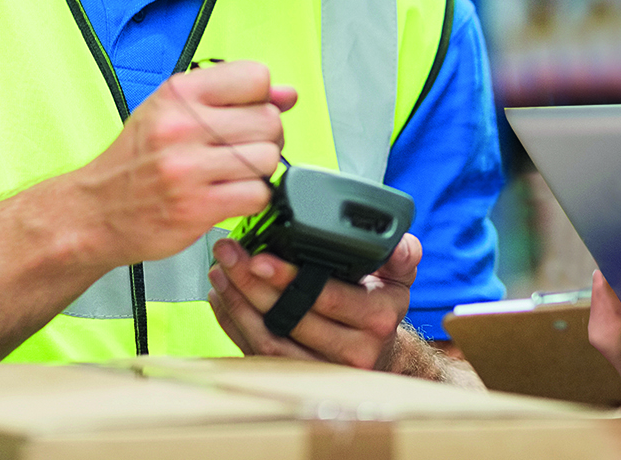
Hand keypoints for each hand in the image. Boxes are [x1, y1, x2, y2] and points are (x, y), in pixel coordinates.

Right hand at [63, 61, 293, 268]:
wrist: (93, 212)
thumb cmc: (137, 160)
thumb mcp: (174, 113)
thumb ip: (234, 98)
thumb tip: (289, 95)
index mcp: (178, 94)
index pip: (257, 77)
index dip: (261, 98)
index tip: (245, 114)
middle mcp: (182, 126)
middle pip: (269, 121)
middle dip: (266, 138)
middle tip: (241, 150)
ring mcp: (188, 168)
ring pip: (268, 159)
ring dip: (259, 171)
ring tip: (232, 175)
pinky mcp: (196, 207)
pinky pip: (258, 195)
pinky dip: (252, 198)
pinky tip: (229, 196)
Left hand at [206, 234, 430, 373]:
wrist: (381, 353)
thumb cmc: (380, 305)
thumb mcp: (398, 276)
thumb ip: (399, 254)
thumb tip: (396, 242)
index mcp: (377, 317)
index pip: (327, 297)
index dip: (289, 278)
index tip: (258, 257)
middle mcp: (353, 350)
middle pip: (290, 319)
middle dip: (252, 285)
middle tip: (229, 255)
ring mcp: (322, 371)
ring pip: (269, 342)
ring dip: (238, 304)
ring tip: (221, 271)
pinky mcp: (296, 379)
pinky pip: (258, 354)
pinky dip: (234, 324)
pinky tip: (223, 297)